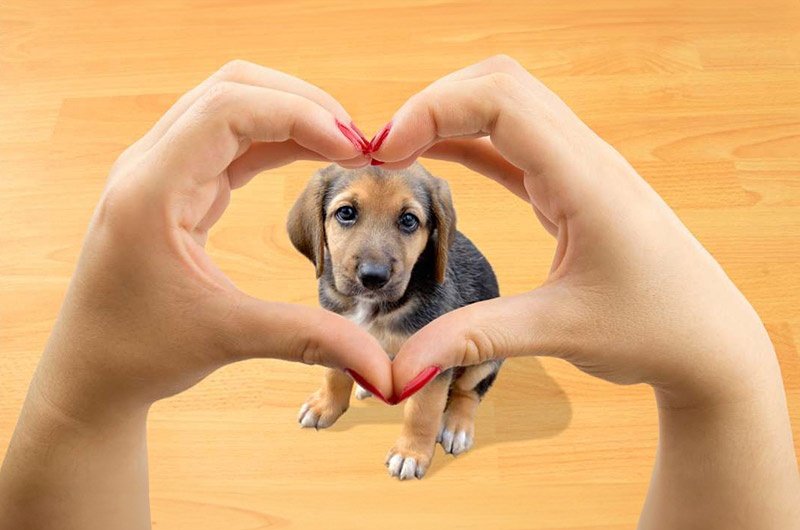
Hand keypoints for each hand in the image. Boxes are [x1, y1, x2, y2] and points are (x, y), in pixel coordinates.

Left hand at [36, 60, 392, 420]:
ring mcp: (160, 171)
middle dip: (301, 105)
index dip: (299, 116)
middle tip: (358, 143)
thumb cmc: (141, 353)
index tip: (354, 150)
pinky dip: (276, 141)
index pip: (228, 110)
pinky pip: (230, 140)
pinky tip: (312, 158)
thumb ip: (309, 338)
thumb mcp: (228, 338)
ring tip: (345, 148)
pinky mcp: (175, 186)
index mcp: (151, 190)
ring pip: (231, 107)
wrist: (92, 371)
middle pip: (231, 89)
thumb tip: (382, 367)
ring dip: (291, 117)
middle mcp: (150, 166)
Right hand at [370, 56, 799, 527]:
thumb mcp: (560, 332)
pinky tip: (435, 156)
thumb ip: (474, 340)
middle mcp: (585, 159)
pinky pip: (513, 144)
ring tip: (397, 150)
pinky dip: (469, 141)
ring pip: (507, 105)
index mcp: (586, 179)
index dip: (433, 109)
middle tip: (383, 149)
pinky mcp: (573, 188)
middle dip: (433, 103)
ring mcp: (581, 169)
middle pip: (500, 84)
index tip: (385, 151)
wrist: (708, 341)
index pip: (501, 101)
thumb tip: (397, 371)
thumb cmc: (653, 332)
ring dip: (449, 116)